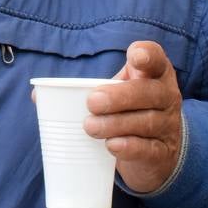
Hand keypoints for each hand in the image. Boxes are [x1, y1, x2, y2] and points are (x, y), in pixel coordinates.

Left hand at [84, 41, 182, 193]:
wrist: (156, 152)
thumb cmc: (129, 112)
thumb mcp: (115, 94)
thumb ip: (85, 89)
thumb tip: (39, 95)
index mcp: (154, 74)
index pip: (157, 59)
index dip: (147, 55)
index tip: (133, 57)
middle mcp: (166, 96)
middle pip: (149, 92)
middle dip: (120, 96)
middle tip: (92, 102)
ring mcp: (168, 126)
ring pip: (146, 122)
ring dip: (116, 124)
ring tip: (90, 127)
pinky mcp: (163, 152)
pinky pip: (148, 149)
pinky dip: (129, 147)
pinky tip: (111, 146)